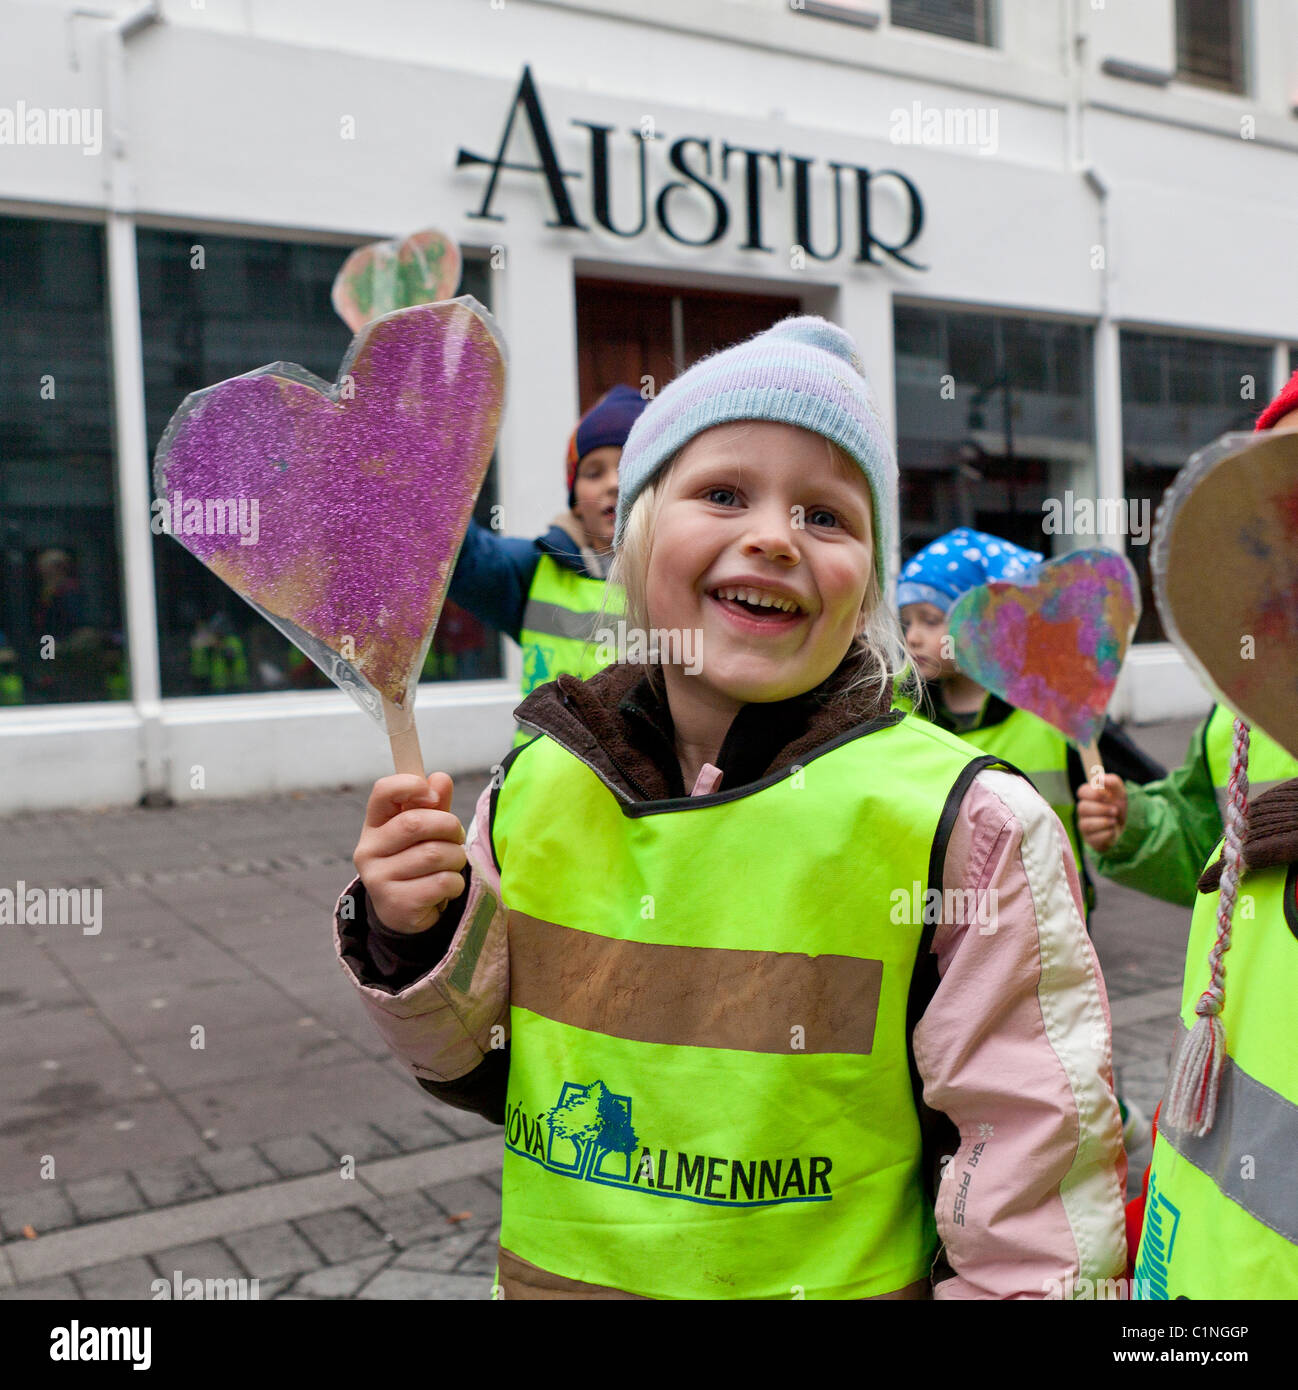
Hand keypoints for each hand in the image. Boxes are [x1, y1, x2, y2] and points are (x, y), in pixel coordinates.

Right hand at [353, 771, 466, 933]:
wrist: (405, 911)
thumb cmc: (416, 859)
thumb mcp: (425, 830)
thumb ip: (434, 804)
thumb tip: (440, 779)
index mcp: (374, 824)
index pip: (383, 791)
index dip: (411, 785)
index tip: (433, 795)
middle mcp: (368, 850)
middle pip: (415, 823)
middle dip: (449, 827)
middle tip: (456, 837)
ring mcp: (378, 878)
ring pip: (434, 854)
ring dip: (456, 858)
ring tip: (452, 864)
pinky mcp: (396, 903)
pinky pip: (442, 882)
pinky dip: (456, 883)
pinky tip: (448, 887)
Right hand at [1076, 774, 1127, 852]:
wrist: (1128, 828)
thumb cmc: (1120, 807)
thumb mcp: (1121, 793)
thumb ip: (1112, 781)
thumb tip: (1100, 778)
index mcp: (1089, 797)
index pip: (1081, 791)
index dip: (1092, 793)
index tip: (1106, 795)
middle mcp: (1084, 811)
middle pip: (1081, 808)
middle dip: (1101, 809)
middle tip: (1115, 810)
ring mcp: (1085, 825)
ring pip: (1085, 824)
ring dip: (1103, 822)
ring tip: (1114, 821)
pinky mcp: (1090, 839)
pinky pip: (1094, 838)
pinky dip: (1107, 834)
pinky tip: (1113, 831)